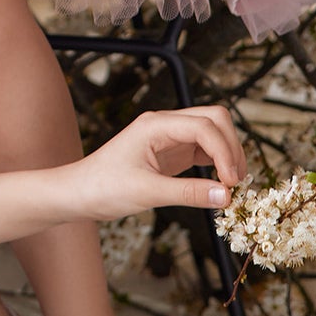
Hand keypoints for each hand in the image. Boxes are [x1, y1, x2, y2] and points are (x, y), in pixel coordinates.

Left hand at [72, 107, 246, 221]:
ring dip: (227, 153)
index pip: (204, 125)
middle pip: (214, 119)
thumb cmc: (104, 187)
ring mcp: (168, 137)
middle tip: (235, 181)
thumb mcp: (147, 192)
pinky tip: (219, 183)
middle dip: (231, 146)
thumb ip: (188, 193)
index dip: (225, 151)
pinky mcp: (171, 153)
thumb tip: (225, 196)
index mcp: (155, 125)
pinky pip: (203, 149)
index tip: (231, 182)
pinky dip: (217, 162)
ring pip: (212, 132)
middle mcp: (164, 125)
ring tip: (231, 185)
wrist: (80, 193)